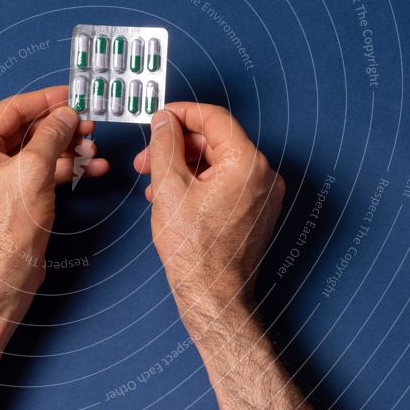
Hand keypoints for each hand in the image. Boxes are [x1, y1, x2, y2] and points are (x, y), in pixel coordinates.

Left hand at [0, 86, 108, 311]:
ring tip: (94, 151)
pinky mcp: (11, 197)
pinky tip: (90, 168)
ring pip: (37, 152)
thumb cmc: (8, 227)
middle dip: (62, 129)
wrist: (6, 277)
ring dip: (68, 149)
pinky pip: (39, 172)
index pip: (11, 110)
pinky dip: (63, 169)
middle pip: (26, 130)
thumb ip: (52, 134)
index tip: (71, 95)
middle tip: (89, 125)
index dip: (45, 101)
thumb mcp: (34, 170)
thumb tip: (66, 114)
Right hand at [133, 102, 284, 324]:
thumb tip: (163, 120)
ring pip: (218, 163)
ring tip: (153, 184)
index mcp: (247, 162)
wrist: (213, 296)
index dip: (181, 113)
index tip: (159, 117)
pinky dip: (198, 183)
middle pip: (215, 141)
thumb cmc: (195, 252)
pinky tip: (172, 197)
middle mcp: (263, 174)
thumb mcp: (169, 188)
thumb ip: (164, 145)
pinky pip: (226, 183)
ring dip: (183, 166)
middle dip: (176, 146)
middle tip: (146, 159)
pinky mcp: (256, 211)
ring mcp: (262, 195)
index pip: (214, 118)